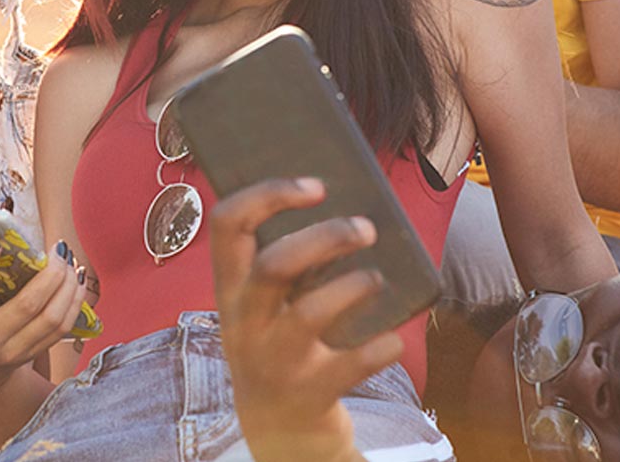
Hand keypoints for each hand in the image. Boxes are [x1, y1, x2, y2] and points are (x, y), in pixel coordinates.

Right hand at [0, 238, 84, 405]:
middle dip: (48, 274)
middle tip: (55, 247)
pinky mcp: (32, 354)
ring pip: (51, 319)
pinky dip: (75, 301)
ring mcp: (11, 353)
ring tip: (68, 260)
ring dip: (67, 285)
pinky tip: (76, 278)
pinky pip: (62, 328)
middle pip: (25, 308)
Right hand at [211, 178, 395, 461]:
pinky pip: (349, 365)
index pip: (226, 225)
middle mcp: (245, 323)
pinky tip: (392, 340)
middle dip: (326, 238)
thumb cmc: (280, 344)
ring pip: (309, 312)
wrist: (277, 432)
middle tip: (366, 228)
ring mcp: (274, 361)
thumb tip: (348, 205)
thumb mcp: (263, 306)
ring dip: (354, 286)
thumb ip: (286, 262)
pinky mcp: (308, 394)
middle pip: (274, 265)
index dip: (267, 194)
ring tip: (377, 279)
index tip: (314, 186)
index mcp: (231, 289)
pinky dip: (379, 348)